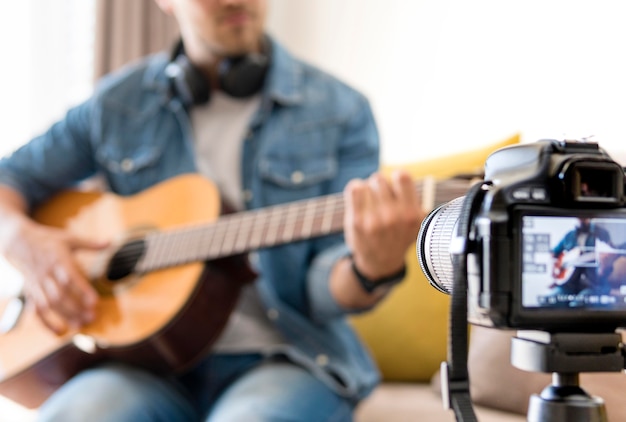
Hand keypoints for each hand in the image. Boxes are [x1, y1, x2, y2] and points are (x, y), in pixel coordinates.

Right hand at [4, 218, 108, 333]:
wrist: (19, 242)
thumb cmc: (48, 240)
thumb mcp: (69, 239)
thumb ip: (90, 243)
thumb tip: (110, 242)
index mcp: (58, 260)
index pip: (71, 278)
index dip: (83, 290)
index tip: (95, 301)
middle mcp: (46, 274)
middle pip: (60, 295)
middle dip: (76, 308)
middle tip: (92, 317)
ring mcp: (37, 284)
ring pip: (50, 304)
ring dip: (64, 316)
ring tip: (80, 325)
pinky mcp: (30, 292)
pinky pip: (36, 310)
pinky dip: (46, 322)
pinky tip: (59, 331)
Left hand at [343, 170, 423, 280]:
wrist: (381, 262)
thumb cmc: (398, 234)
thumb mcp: (415, 221)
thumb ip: (412, 199)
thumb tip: (400, 174)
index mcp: (412, 215)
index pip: (402, 176)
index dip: (396, 178)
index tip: (395, 187)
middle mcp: (394, 217)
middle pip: (379, 179)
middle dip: (379, 185)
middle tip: (380, 198)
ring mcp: (374, 221)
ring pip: (366, 183)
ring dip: (367, 189)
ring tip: (370, 202)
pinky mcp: (356, 222)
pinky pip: (354, 189)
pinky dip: (355, 189)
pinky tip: (358, 198)